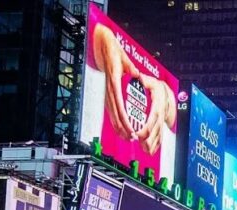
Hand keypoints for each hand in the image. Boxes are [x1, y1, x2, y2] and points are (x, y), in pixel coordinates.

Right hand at [93, 24, 138, 140]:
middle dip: (123, 125)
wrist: (101, 45)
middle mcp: (109, 88)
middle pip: (115, 111)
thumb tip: (135, 74)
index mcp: (113, 81)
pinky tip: (120, 127)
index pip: (118, 103)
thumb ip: (129, 66)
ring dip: (119, 125)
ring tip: (127, 136)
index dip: (123, 116)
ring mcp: (108, 91)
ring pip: (112, 111)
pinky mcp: (108, 91)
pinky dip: (116, 118)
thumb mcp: (123, 57)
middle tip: (131, 137)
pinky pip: (111, 107)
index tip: (129, 127)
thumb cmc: (113, 50)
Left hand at [135, 74, 175, 154]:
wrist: (166, 92)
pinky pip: (160, 136)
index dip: (146, 127)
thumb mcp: (151, 81)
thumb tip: (140, 77)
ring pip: (159, 134)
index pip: (153, 119)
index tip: (138, 133)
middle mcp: (161, 115)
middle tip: (140, 144)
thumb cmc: (157, 87)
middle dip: (148, 138)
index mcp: (158, 105)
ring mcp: (162, 121)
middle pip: (156, 129)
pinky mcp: (160, 125)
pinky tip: (151, 151)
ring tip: (146, 151)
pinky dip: (156, 144)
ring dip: (152, 143)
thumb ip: (145, 81)